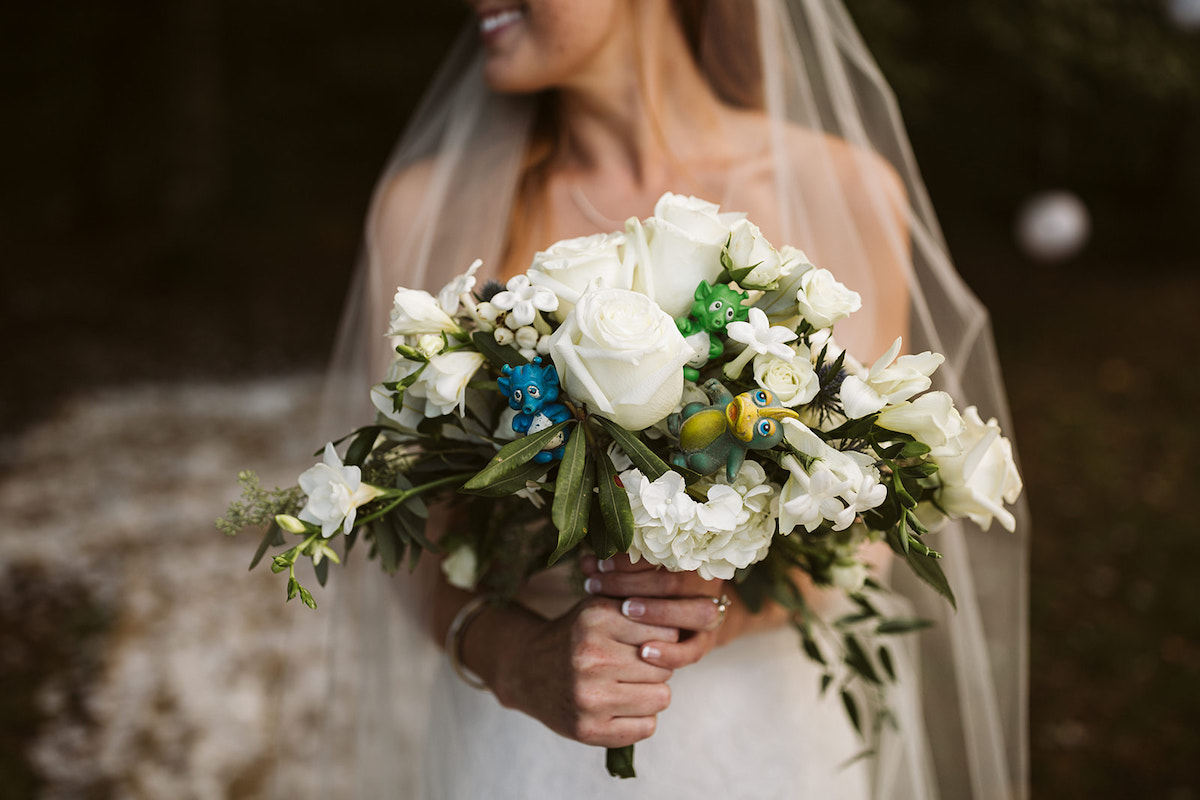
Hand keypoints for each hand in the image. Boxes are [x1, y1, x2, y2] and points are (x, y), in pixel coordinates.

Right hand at [470, 596, 678, 747]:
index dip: (661, 639)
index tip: (644, 642)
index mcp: (596, 619)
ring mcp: (588, 695)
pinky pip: (646, 727)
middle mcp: (591, 656)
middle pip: (665, 667)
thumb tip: (697, 616)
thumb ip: (641, 606)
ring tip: (627, 686)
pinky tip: (620, 708)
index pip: (666, 634)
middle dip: (656, 668)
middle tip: (632, 667)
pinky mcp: (587, 729)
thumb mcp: (599, 606)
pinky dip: (640, 720)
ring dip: (650, 694)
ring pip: (661, 697)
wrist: (526, 670)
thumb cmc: (575, 636)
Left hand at [580, 554, 731, 669]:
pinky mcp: (705, 645)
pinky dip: (670, 652)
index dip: (631, 559)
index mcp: (691, 560)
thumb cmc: (648, 593)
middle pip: (679, 580)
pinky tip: (644, 653)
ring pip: (698, 612)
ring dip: (660, 612)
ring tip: (626, 612)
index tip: (601, 565)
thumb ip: (611, 571)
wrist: (682, 624)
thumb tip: (586, 562)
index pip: (664, 552)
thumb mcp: (630, 579)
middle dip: (636, 583)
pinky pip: (694, 650)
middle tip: (601, 586)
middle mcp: (706, 585)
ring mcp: (710, 615)